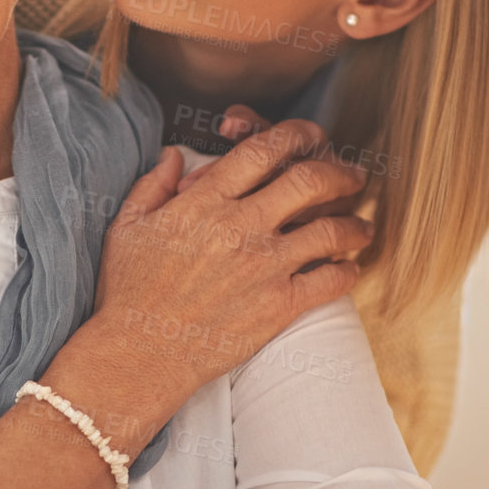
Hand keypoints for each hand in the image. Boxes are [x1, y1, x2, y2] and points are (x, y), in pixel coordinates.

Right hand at [87, 116, 371, 406]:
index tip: (310, 135)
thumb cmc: (128, 292)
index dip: (295, 134)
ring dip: (353, 223)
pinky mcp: (278, 306)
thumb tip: (173, 154)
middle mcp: (239, 227)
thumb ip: (153, 184)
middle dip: (339, 171)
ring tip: (361, 225)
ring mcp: (263, 266)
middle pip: (309, 181)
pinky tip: (349, 267)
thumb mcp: (127, 226)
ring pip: (329, 230)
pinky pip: (330, 280)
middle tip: (352, 174)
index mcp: (204, 202)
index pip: (263, 150)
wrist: (139, 354)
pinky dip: (347, 270)